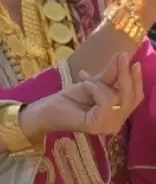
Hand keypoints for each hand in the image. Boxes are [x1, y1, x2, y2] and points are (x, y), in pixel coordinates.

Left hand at [21, 52, 142, 139]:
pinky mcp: (97, 125)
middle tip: (121, 56)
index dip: (137, 80)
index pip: (135, 98)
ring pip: (117, 98)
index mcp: (117, 115)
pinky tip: (84, 84)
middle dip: (126, 75)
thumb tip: (123, 57)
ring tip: (85, 78)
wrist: (46, 108)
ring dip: (101, 83)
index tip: (135, 62)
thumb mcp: (93, 83)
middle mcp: (116, 124)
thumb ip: (110, 75)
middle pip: (131, 98)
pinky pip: (105, 102)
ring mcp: (107, 127)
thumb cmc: (69, 98)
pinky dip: (95, 88)